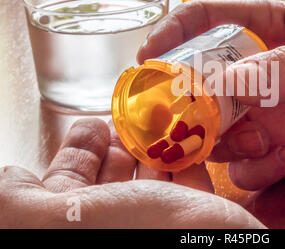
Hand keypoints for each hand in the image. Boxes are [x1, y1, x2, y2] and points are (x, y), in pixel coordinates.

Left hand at [0, 118, 263, 227]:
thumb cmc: (137, 238)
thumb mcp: (55, 222)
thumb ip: (16, 204)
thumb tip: (10, 180)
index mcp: (82, 230)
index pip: (68, 192)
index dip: (77, 155)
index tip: (92, 124)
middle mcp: (120, 230)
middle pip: (112, 183)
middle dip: (118, 144)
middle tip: (128, 115)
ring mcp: (160, 227)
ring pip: (151, 181)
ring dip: (153, 145)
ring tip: (158, 116)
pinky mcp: (197, 219)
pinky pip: (189, 182)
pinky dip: (187, 156)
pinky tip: (187, 137)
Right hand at [138, 0, 284, 189]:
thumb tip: (225, 82)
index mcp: (278, 32)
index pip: (213, 22)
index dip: (177, 34)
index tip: (150, 56)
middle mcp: (267, 76)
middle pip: (204, 87)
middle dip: (188, 104)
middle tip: (185, 120)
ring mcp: (275, 117)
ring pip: (219, 134)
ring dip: (226, 142)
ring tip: (263, 142)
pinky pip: (250, 168)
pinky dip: (259, 169)